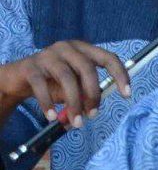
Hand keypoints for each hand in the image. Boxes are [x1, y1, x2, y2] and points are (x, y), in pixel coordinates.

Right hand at [0, 41, 123, 125]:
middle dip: (93, 94)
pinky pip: (41, 86)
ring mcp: (48, 55)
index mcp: (83, 49)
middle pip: (87, 69)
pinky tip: (52, 117)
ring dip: (73, 102)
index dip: (120, 75)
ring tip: (75, 122)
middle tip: (92, 115)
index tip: (127, 94)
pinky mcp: (30, 66)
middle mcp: (67, 48)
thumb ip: (84, 94)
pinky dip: (48, 103)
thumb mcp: (72, 87)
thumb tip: (93, 110)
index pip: (108, 58)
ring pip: (67, 78)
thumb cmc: (52, 82)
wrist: (18, 78)